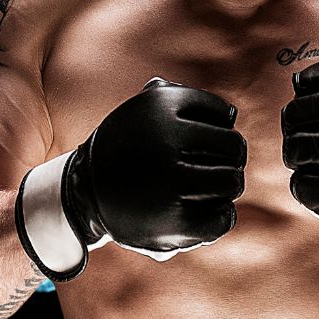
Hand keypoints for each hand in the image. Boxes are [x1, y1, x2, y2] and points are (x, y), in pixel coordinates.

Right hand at [15, 77, 246, 280]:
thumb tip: (232, 116)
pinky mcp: (171, 222)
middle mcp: (164, 142)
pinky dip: (222, 216)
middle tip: (217, 166)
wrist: (85, 192)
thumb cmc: (127, 147)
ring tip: (211, 187)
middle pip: (233, 148)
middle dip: (231, 157)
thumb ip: (181, 97)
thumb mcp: (142, 108)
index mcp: (160, 106)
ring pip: (231, 182)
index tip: (206, 139)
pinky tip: (209, 210)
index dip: (222, 127)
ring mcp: (169, 183)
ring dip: (227, 185)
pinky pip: (222, 218)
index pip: (224, 116)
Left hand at [279, 53, 318, 264]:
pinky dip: (304, 186)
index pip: (306, 82)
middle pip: (295, 115)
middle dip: (294, 129)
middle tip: (306, 140)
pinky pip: (303, 185)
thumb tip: (297, 82)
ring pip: (296, 149)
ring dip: (297, 157)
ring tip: (310, 161)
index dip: (304, 98)